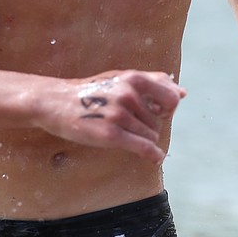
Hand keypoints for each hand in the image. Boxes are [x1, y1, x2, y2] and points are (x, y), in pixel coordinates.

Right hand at [36, 70, 186, 162]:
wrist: (55, 101)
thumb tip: (182, 93)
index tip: (156, 113)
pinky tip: (154, 158)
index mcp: (133, 78)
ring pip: (151, 135)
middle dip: (150, 125)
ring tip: (122, 132)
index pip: (171, 98)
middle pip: (159, 121)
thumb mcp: (119, 78)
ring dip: (143, 139)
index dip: (167, 109)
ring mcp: (119, 114)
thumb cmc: (90, 90)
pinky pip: (143, 147)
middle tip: (130, 124)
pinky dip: (152, 155)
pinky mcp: (111, 135)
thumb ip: (152, 82)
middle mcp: (129, 94)